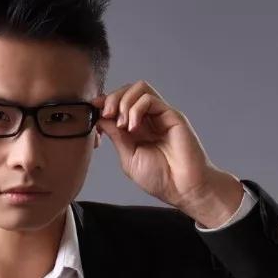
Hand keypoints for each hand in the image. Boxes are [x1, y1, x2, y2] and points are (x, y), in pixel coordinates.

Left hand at [91, 81, 243, 225]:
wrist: (183, 188)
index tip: (93, 110)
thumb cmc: (160, 178)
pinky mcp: (172, 115)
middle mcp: (149, 119)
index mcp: (136, 129)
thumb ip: (116, 137)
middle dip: (112, 98)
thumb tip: (100, 118)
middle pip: (128, 90)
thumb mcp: (128, 157)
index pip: (119, 103)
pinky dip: (136, 108)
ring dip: (124, 101)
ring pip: (139, 88)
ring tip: (121, 124)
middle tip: (107, 115)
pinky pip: (150, 99)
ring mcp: (160, 115)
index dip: (104, 103)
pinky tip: (133, 127)